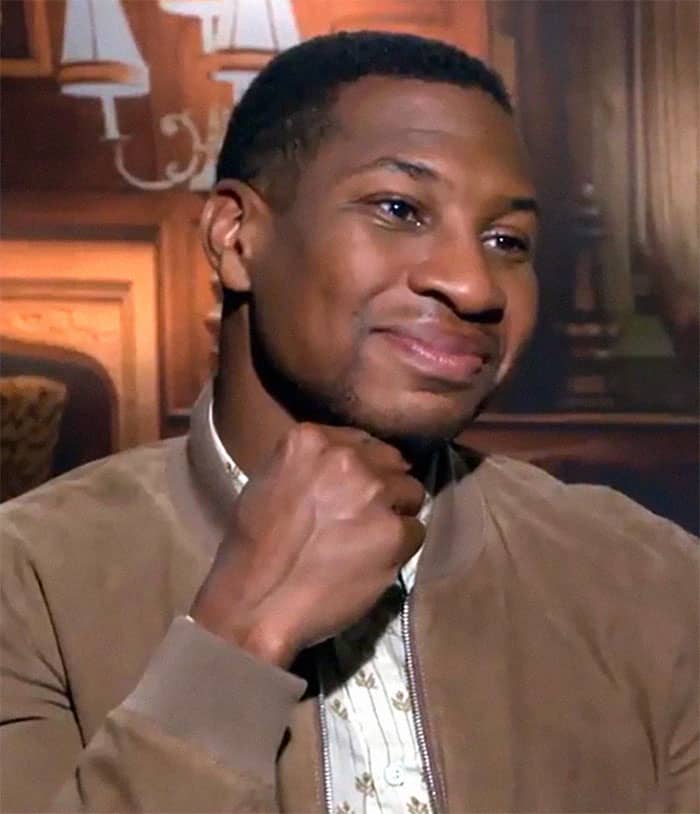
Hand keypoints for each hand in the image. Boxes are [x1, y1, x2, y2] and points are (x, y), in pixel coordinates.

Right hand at [190, 424, 424, 668]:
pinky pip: (415, 531)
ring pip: (411, 493)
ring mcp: (373, 493)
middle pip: (393, 462)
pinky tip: (371, 562)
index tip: (353, 491)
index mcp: (310, 439)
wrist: (256, 604)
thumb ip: (313, 463)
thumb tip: (349, 462)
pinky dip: (399, 548)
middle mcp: (346, 458)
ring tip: (366, 541)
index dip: (363, 468)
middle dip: (383, 488)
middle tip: (362, 518)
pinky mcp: (394, 531)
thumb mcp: (270, 481)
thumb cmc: (254, 549)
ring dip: (395, 515)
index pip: (363, 441)